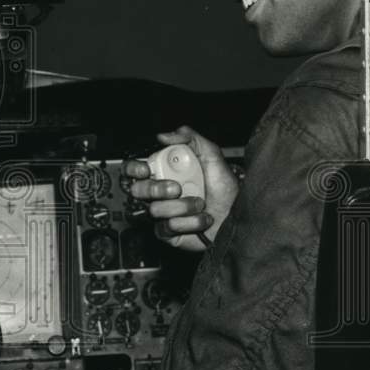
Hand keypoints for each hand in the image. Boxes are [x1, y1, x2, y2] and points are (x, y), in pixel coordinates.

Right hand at [125, 126, 238, 249]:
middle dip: (156, 189)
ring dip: (183, 206)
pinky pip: (167, 227)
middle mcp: (158, 193)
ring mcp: (162, 213)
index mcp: (163, 172)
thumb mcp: (212, 156)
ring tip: (201, 204)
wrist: (236, 216)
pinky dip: (190, 222)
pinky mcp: (167, 233)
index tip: (145, 169)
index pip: (133, 169)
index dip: (133, 168)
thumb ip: (191, 139)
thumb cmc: (224, 188)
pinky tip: (202, 220)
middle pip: (136, 190)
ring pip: (154, 209)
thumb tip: (163, 136)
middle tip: (177, 188)